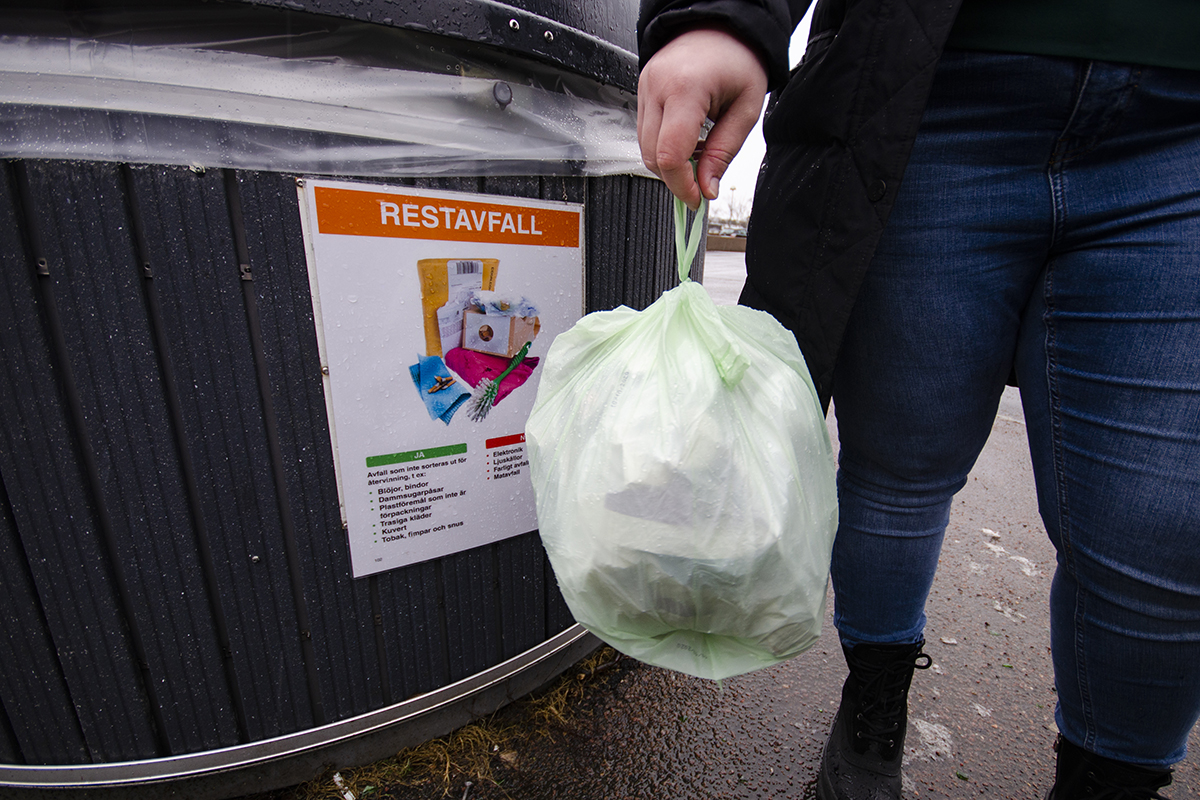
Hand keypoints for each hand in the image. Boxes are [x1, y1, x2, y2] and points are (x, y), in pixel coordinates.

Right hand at [638, 27, 768, 208]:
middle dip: (676, 177)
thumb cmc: (738, 57)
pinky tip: (688, 139)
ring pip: (645, 147)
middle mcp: (657, 87)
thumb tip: (707, 187)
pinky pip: (646, 131)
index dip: (682, 185)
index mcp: (685, 88)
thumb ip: (725, 152)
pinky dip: (664, 145)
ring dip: (670, 162)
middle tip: (703, 182)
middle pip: (652, 156)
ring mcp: (645, 87)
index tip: (698, 199)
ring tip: (700, 153)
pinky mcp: (642, 89)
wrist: (721, 23)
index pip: (670, 155)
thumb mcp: (746, 109)